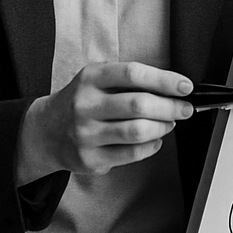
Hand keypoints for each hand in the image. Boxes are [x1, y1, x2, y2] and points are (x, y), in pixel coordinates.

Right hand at [16, 61, 193, 182]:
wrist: (46, 131)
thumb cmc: (82, 101)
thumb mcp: (97, 80)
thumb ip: (128, 81)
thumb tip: (173, 88)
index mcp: (90, 78)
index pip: (132, 74)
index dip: (164, 80)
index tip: (185, 86)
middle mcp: (85, 104)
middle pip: (138, 105)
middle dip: (170, 107)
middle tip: (185, 109)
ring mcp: (86, 134)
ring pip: (137, 131)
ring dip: (162, 127)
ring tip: (169, 123)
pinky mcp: (90, 158)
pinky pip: (131, 153)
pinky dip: (151, 146)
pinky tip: (155, 139)